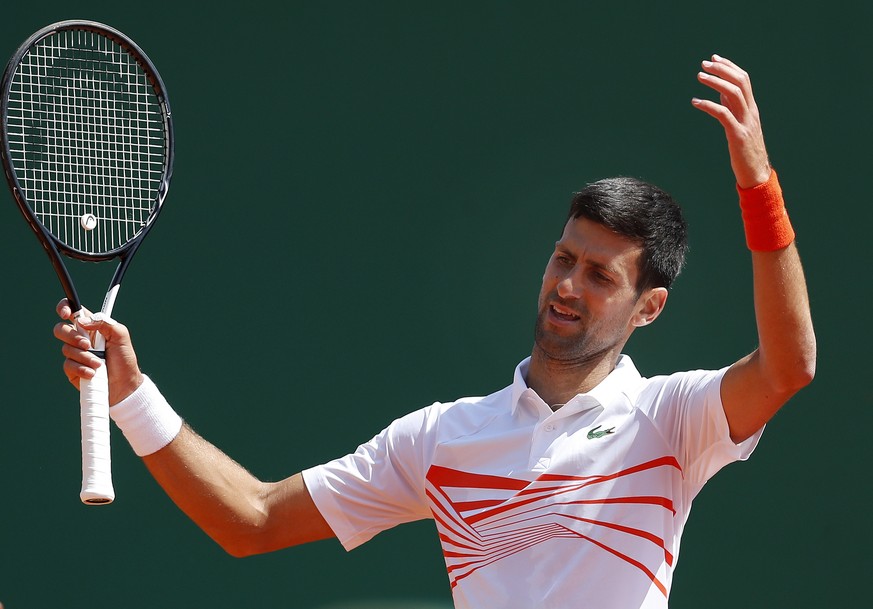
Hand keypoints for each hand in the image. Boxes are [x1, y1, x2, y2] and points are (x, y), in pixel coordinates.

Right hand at [54, 299, 143, 404]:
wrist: (124, 384)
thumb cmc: (124, 359)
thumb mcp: (121, 336)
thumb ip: (105, 323)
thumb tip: (83, 321)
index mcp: (92, 326)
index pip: (73, 311)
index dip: (65, 308)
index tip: (67, 314)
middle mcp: (80, 338)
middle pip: (61, 329)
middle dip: (72, 337)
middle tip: (88, 345)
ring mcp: (75, 353)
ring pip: (66, 349)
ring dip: (85, 357)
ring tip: (100, 364)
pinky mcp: (72, 369)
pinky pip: (68, 365)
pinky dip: (82, 369)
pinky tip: (93, 373)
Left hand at [692, 54, 770, 188]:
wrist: (756, 174)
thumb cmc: (745, 151)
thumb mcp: (740, 126)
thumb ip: (733, 109)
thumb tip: (721, 94)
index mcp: (752, 109)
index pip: (744, 80)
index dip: (729, 67)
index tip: (714, 58)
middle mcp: (751, 112)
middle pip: (740, 81)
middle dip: (722, 69)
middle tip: (704, 64)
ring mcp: (746, 123)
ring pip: (733, 94)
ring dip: (715, 82)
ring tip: (700, 76)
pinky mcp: (738, 135)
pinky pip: (723, 114)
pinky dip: (709, 105)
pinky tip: (695, 102)